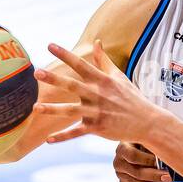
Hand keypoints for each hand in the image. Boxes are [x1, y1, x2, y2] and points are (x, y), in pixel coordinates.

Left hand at [35, 40, 163, 144]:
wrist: (147, 121)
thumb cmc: (132, 97)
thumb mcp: (119, 76)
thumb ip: (104, 60)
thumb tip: (97, 42)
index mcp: (102, 80)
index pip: (80, 65)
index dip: (65, 54)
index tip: (50, 45)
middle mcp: (97, 95)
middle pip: (72, 85)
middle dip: (54, 79)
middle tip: (37, 73)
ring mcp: (97, 112)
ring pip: (70, 111)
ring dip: (52, 110)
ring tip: (35, 107)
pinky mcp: (97, 128)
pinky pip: (76, 132)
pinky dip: (62, 137)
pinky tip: (48, 140)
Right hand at [114, 142, 170, 181]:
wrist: (134, 148)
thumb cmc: (143, 142)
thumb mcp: (146, 140)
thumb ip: (152, 146)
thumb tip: (165, 156)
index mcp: (122, 148)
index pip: (133, 156)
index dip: (147, 160)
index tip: (161, 161)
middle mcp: (119, 162)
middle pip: (137, 172)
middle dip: (154, 177)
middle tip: (168, 179)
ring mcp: (120, 174)